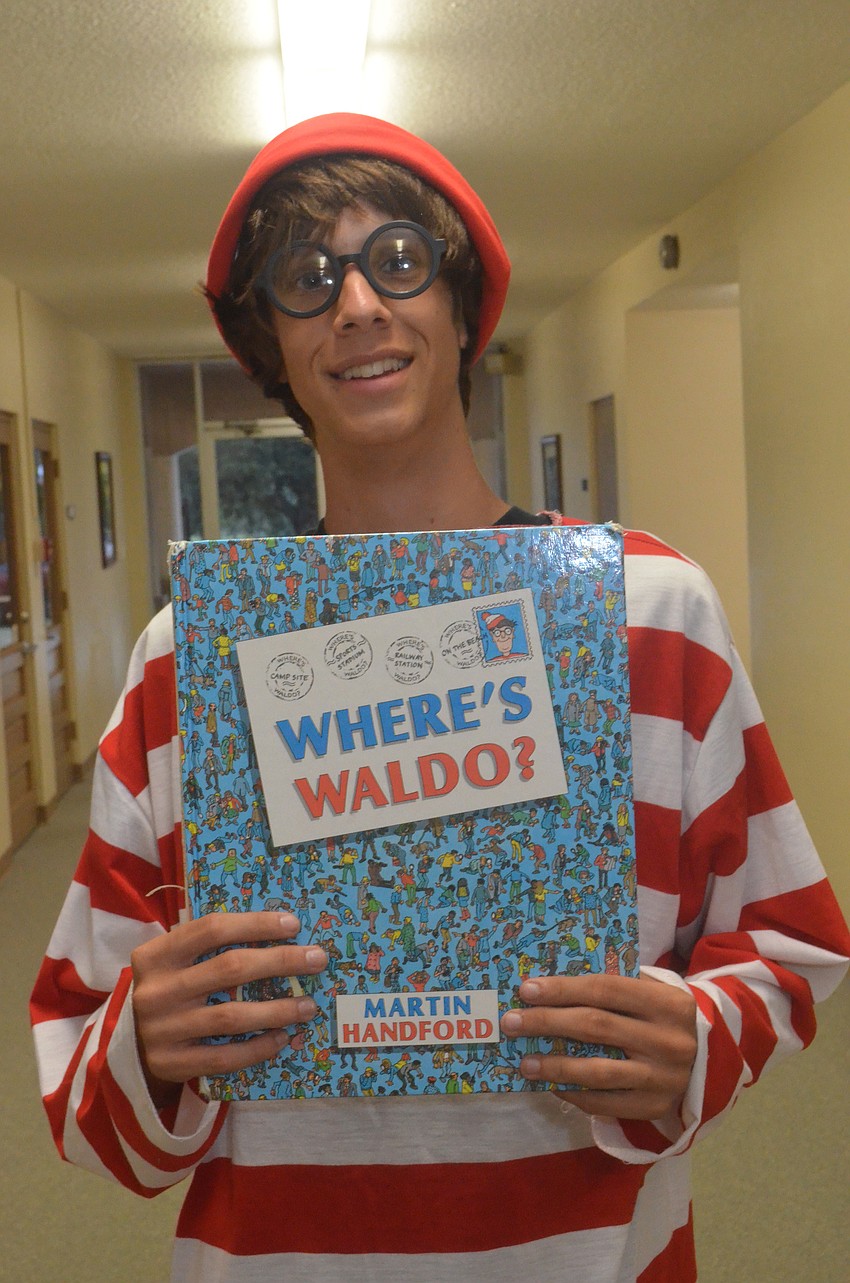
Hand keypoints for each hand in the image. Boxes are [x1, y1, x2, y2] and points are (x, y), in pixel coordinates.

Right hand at [131, 911, 326, 1105]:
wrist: (129, 1045)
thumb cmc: (169, 990)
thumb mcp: (175, 962)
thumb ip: (210, 947)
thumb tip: (280, 932)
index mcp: (156, 955)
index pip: (212, 929)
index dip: (255, 924)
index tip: (293, 924)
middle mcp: (155, 991)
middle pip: (230, 968)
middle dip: (280, 961)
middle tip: (316, 959)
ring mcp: (161, 1030)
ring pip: (231, 1016)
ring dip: (277, 1009)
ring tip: (308, 1005)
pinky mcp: (171, 1064)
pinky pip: (224, 1057)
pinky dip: (258, 1047)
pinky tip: (283, 1037)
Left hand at [500, 973, 696, 1120]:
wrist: (709, 1058)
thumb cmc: (662, 1017)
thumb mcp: (650, 993)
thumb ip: (612, 987)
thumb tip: (550, 986)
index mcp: (667, 1002)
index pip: (605, 989)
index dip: (563, 989)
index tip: (527, 990)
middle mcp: (669, 1040)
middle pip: (596, 1026)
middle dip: (547, 1022)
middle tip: (511, 1022)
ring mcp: (664, 1077)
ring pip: (598, 1070)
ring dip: (555, 1065)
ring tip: (524, 1062)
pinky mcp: (655, 1107)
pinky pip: (605, 1103)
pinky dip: (574, 1093)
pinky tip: (551, 1084)